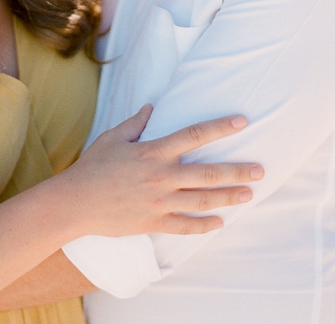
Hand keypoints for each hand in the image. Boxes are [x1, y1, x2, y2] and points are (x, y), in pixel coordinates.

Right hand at [58, 105, 263, 237]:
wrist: (75, 203)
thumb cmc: (92, 166)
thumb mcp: (113, 138)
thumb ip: (136, 123)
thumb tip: (151, 107)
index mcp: (153, 151)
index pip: (194, 135)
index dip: (220, 127)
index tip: (242, 122)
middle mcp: (161, 176)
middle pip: (208, 173)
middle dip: (237, 171)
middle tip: (259, 170)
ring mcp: (159, 202)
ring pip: (202, 200)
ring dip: (229, 197)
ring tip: (249, 194)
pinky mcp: (153, 222)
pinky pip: (184, 226)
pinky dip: (204, 226)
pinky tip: (220, 223)